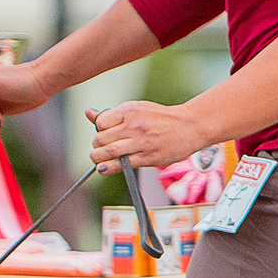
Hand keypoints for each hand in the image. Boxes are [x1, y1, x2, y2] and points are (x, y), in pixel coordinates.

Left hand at [88, 101, 204, 172]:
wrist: (189, 126)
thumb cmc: (160, 118)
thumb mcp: (137, 109)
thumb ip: (112, 114)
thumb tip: (88, 113)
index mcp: (130, 111)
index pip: (101, 122)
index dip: (98, 130)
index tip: (102, 134)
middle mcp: (134, 125)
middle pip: (102, 138)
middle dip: (96, 146)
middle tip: (99, 149)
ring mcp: (141, 142)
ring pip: (110, 152)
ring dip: (98, 158)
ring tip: (97, 159)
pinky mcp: (148, 157)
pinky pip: (123, 164)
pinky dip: (109, 168)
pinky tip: (103, 169)